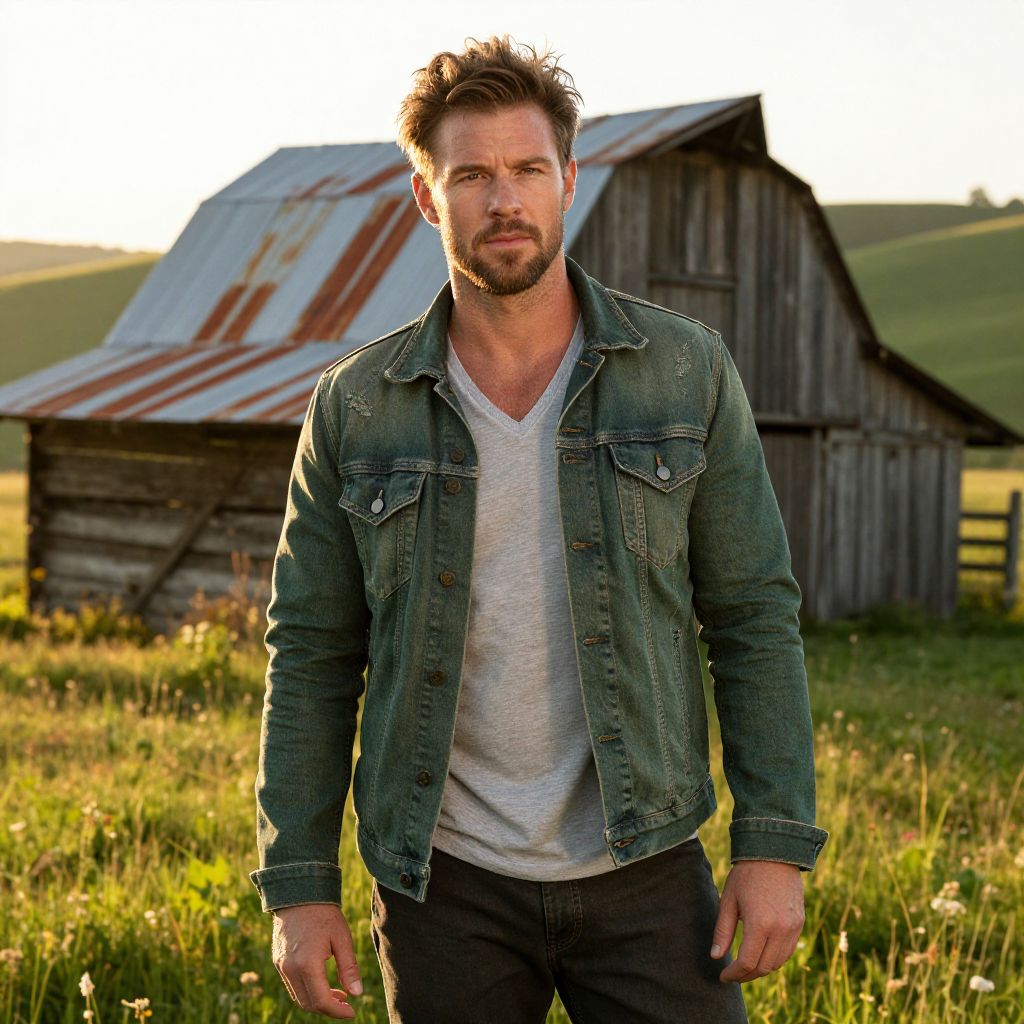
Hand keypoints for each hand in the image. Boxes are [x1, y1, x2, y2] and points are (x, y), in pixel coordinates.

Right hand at [272, 903, 362, 1017]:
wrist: (299, 893)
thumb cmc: (324, 914)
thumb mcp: (342, 938)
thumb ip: (349, 968)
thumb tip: (357, 993)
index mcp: (307, 964)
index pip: (321, 1001)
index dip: (338, 1011)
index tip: (352, 1012)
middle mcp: (290, 969)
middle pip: (308, 1003)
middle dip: (328, 1008)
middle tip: (346, 1003)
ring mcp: (281, 966)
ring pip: (299, 996)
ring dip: (317, 1000)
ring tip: (338, 993)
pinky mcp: (278, 961)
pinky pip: (292, 985)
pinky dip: (307, 989)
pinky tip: (322, 981)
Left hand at [710, 860, 804, 982]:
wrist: (774, 853)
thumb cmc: (746, 875)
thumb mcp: (728, 900)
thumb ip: (723, 930)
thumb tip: (715, 956)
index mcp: (760, 924)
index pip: (747, 962)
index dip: (734, 974)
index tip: (723, 976)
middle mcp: (780, 930)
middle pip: (763, 967)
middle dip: (746, 975)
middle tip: (732, 974)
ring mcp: (793, 928)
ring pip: (777, 963)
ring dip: (761, 968)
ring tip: (745, 965)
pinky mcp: (800, 923)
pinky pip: (788, 951)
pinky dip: (774, 958)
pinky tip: (761, 953)